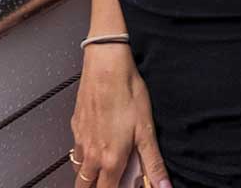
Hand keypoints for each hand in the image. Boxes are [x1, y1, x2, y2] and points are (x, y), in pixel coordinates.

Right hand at [70, 44, 171, 187]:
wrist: (106, 65)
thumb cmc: (127, 93)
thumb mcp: (146, 129)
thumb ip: (153, 163)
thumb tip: (164, 187)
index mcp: (110, 159)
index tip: (120, 187)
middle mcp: (91, 153)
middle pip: (85, 186)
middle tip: (107, 183)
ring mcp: (81, 138)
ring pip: (78, 169)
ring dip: (86, 175)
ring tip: (99, 172)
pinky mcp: (76, 123)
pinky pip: (75, 148)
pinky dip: (82, 154)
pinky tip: (94, 144)